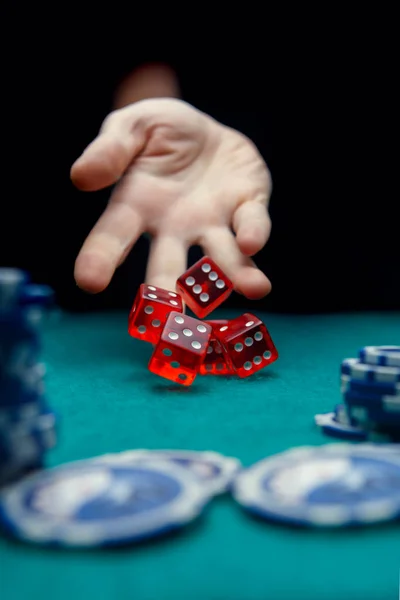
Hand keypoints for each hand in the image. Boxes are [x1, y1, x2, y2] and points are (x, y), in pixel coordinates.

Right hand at [71, 98, 271, 298]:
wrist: (203, 128)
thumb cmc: (158, 131)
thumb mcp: (131, 126)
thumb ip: (111, 149)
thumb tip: (82, 177)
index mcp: (136, 206)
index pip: (114, 236)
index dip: (100, 258)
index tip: (89, 282)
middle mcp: (174, 227)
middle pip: (168, 265)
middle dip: (168, 290)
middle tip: (166, 321)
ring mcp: (212, 223)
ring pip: (219, 258)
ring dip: (232, 275)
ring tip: (250, 288)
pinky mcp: (247, 206)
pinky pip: (252, 223)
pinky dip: (252, 233)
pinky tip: (250, 244)